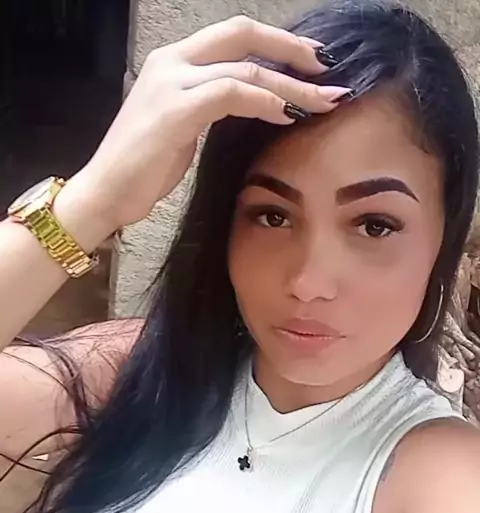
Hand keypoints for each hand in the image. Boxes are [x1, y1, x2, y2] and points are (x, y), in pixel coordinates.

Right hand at [76, 16, 348, 230]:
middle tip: (329, 69)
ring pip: (245, 68)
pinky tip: (287, 114)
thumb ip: (211, 105)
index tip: (311, 62)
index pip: (234, 35)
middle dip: (291, 50)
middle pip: (242, 34)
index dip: (276, 43)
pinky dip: (264, 102)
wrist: (105, 192)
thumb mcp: (183, 127)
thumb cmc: (143, 168)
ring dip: (290, 85)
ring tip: (322, 102)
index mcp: (173, 61)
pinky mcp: (175, 110)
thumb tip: (254, 104)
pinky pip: (230, 94)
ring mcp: (171, 82)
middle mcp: (171, 61)